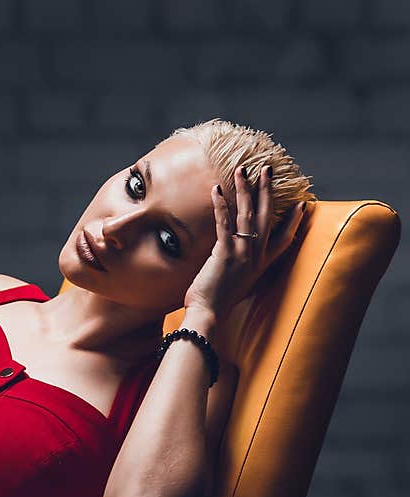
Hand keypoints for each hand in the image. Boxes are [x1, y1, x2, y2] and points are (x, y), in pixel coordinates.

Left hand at [183, 164, 306, 322]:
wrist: (208, 315)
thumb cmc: (216, 303)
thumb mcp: (235, 284)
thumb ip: (238, 270)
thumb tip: (231, 262)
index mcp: (261, 265)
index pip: (284, 239)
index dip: (293, 221)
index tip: (301, 204)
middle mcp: (256, 257)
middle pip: (267, 217)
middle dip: (267, 190)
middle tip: (267, 169)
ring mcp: (242, 254)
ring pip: (248, 214)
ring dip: (246, 189)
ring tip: (243, 169)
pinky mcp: (225, 253)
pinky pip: (225, 223)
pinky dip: (221, 204)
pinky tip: (217, 189)